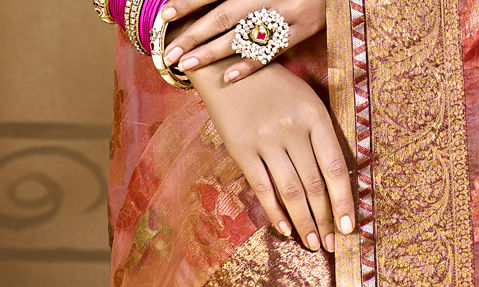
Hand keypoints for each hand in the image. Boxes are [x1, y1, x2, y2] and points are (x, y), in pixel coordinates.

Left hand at [162, 0, 325, 83]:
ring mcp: (284, 13)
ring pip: (242, 35)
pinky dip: (250, 64)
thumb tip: (208, 8)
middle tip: (170, 52)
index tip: (164, 16)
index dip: (187, 3)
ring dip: (212, 52)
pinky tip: (229, 77)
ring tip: (188, 64)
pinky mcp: (303, 29)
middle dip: (193, 34)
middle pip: (221, 16)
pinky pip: (272, 51)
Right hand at [188, 58, 353, 249]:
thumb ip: (322, 137)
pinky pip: (262, 188)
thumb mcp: (306, 101)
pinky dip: (275, 212)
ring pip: (291, 191)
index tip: (349, 229)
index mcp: (314, 115)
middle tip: (331, 244)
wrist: (226, 66)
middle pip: (314, 185)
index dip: (343, 202)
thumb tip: (338, 187)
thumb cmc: (275, 89)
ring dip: (304, 222)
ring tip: (312, 244)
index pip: (335, 168)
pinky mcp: (241, 148)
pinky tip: (285, 230)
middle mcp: (291, 128)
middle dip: (325, 220)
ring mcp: (265, 139)